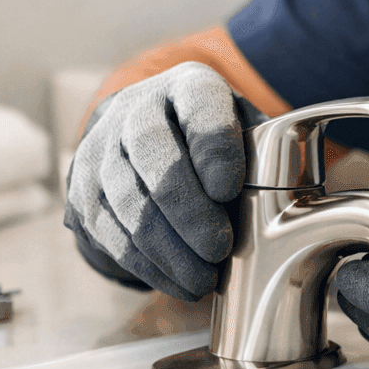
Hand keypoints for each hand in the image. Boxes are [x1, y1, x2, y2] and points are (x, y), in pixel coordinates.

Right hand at [64, 62, 244, 300]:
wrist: (142, 138)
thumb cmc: (210, 142)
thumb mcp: (243, 130)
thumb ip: (264, 151)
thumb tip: (287, 196)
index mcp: (187, 86)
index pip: (198, 105)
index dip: (212, 148)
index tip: (229, 189)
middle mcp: (135, 108)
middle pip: (152, 155)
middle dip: (187, 210)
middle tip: (218, 247)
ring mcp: (99, 148)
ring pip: (126, 200)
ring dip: (167, 248)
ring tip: (203, 278)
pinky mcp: (81, 191)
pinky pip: (109, 232)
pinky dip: (147, 264)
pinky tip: (178, 282)